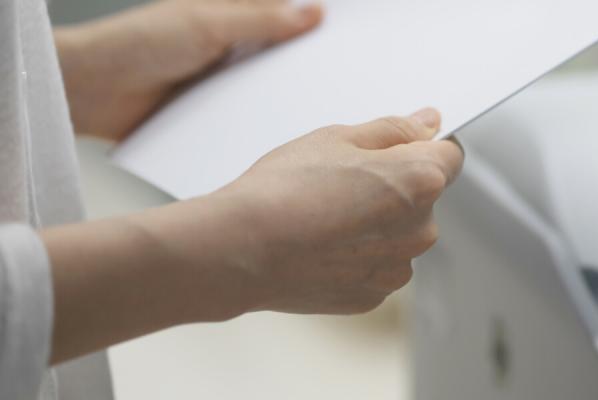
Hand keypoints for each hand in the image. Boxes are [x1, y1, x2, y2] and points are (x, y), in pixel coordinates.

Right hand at [42, 108, 462, 362]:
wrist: (240, 250)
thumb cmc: (283, 191)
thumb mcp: (338, 138)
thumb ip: (394, 130)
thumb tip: (427, 122)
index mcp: (421, 181)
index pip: (449, 154)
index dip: (421, 145)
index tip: (395, 147)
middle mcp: (421, 229)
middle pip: (422, 196)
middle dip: (394, 185)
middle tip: (342, 180)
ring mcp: (398, 267)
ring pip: (398, 234)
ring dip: (376, 223)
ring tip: (325, 214)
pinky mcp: (373, 295)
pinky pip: (375, 265)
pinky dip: (356, 255)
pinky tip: (320, 243)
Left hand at [54, 0, 323, 140]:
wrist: (87, 93)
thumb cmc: (134, 45)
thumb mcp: (207, 24)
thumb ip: (261, 19)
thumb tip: (313, 11)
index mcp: (226, 11)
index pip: (280, 8)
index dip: (310, 13)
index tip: (344, 23)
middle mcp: (225, 43)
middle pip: (279, 47)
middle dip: (308, 55)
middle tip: (344, 65)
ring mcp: (218, 79)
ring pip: (266, 83)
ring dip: (287, 92)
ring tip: (322, 101)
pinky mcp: (210, 112)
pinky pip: (247, 114)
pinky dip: (264, 119)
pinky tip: (285, 128)